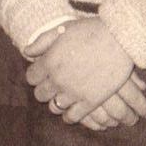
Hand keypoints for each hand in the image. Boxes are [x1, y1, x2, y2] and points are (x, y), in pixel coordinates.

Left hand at [26, 18, 145, 123]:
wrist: (119, 38)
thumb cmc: (91, 30)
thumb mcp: (64, 28)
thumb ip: (43, 40)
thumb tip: (26, 51)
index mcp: (49, 61)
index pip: (31, 77)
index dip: (36, 74)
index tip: (43, 72)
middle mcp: (58, 80)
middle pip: (40, 94)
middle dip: (44, 88)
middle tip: (53, 83)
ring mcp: (73, 92)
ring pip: (54, 107)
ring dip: (56, 101)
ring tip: (64, 95)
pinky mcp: (90, 101)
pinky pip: (72, 117)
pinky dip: (69, 115)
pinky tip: (72, 109)